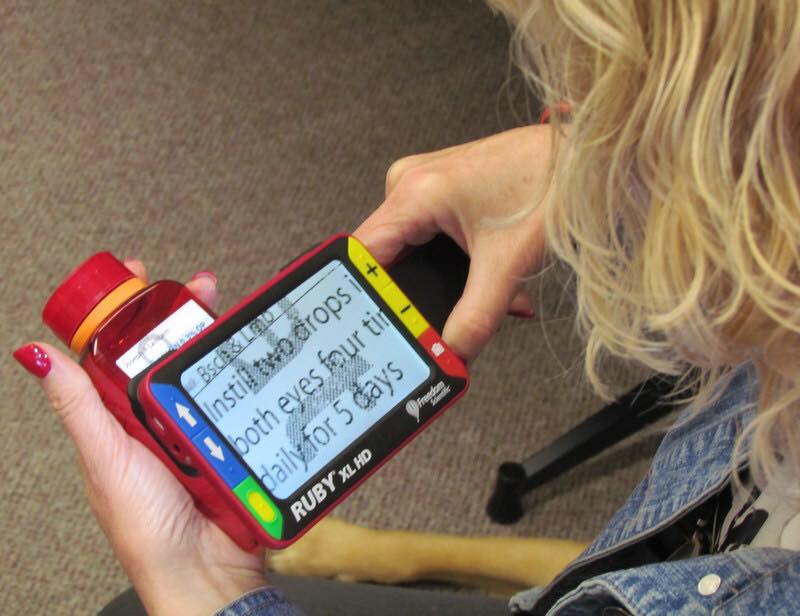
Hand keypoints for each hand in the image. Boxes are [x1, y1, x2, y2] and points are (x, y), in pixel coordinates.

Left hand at [13, 264, 267, 615]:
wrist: (205, 568)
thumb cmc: (146, 525)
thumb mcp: (106, 456)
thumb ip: (78, 405)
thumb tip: (34, 354)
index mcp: (116, 417)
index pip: (115, 350)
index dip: (125, 311)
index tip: (138, 277)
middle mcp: (155, 416)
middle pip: (165, 351)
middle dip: (180, 313)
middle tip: (196, 287)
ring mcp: (194, 425)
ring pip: (202, 368)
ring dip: (213, 336)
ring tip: (223, 308)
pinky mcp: (227, 436)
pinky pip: (233, 395)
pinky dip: (241, 372)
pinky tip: (251, 352)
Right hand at [355, 125, 553, 361]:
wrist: (583, 156)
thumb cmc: (549, 185)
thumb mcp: (507, 264)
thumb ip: (476, 319)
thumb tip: (450, 355)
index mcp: (414, 193)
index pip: (363, 257)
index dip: (366, 298)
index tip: (378, 330)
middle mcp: (410, 184)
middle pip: (386, 259)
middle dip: (415, 295)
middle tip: (439, 325)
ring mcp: (425, 185)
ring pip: (411, 250)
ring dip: (440, 281)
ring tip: (480, 295)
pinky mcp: (442, 190)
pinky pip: (428, 237)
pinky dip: (453, 264)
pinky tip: (485, 277)